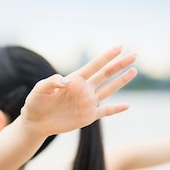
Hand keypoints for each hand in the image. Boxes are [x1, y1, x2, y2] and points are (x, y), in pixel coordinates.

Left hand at [21, 46, 136, 136]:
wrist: (36, 122)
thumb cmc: (36, 102)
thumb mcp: (39, 90)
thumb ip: (50, 82)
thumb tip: (63, 81)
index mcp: (74, 80)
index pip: (94, 65)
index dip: (106, 56)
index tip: (119, 48)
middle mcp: (84, 89)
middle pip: (106, 74)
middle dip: (119, 64)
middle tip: (133, 55)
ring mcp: (87, 103)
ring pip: (109, 89)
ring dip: (121, 81)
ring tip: (134, 71)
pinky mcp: (88, 116)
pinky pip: (105, 111)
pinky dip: (116, 109)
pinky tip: (127, 105)